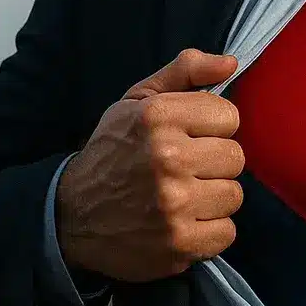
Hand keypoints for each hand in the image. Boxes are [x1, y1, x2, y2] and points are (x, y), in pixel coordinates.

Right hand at [57, 49, 244, 282]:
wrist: (70, 215)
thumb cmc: (114, 151)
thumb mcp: (139, 101)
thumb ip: (186, 72)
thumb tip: (231, 63)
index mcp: (158, 117)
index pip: (230, 115)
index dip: (214, 127)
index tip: (192, 136)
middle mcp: (167, 158)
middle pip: (236, 157)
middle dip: (214, 163)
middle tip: (185, 169)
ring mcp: (174, 204)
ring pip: (233, 195)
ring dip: (212, 198)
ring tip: (183, 196)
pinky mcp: (179, 243)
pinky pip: (226, 233)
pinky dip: (209, 232)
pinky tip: (184, 222)